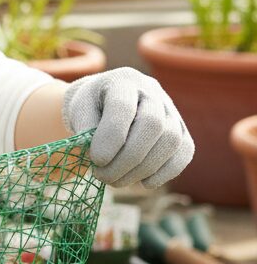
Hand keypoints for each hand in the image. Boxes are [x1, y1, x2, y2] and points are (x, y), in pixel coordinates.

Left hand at [62, 67, 193, 187]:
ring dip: (144, 169)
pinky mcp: (181, 128)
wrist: (106, 102)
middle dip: (127, 158)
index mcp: (123, 80)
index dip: (111, 137)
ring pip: (170, 140)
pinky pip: (185, 151)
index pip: (123, 107)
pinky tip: (145, 183)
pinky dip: (167, 171)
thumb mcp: (79, 110)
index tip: (96, 160)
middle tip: (103, 177)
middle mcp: (152, 90)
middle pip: (152, 125)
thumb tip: (99, 156)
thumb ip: (85, 127)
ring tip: (117, 181)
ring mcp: (170, 109)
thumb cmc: (90, 107)